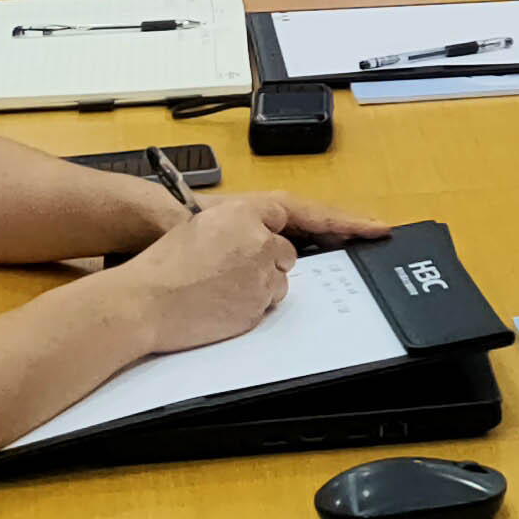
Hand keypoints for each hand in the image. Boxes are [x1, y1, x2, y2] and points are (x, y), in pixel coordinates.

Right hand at [115, 193, 397, 353]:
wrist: (145, 299)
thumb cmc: (166, 262)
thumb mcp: (205, 224)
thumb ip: (242, 224)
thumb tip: (266, 236)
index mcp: (247, 212)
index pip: (297, 213)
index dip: (340, 221)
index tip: (374, 227)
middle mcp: (261, 241)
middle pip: (286, 253)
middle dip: (266, 262)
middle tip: (227, 269)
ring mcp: (260, 276)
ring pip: (278, 282)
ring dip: (258, 285)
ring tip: (215, 287)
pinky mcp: (256, 306)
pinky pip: (265, 305)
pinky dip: (250, 306)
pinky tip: (220, 304)